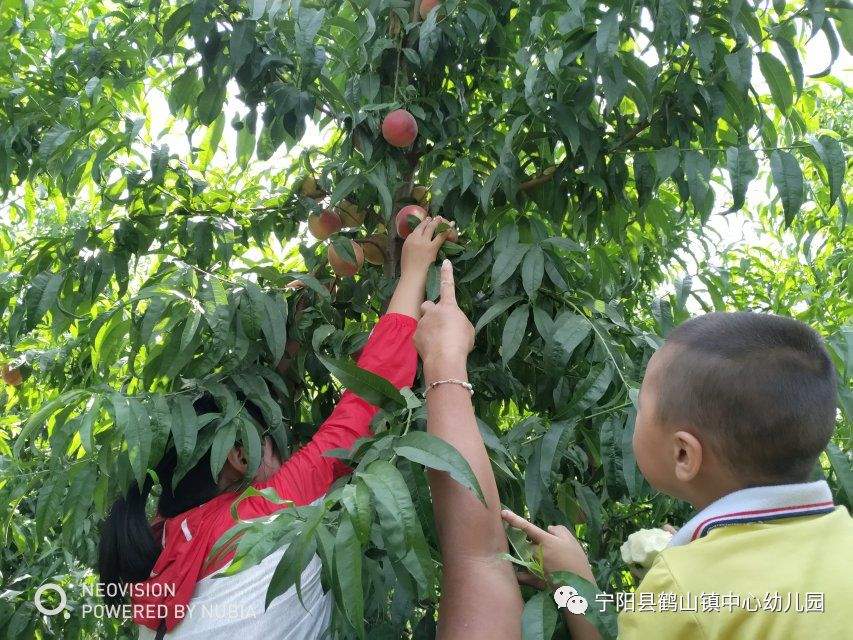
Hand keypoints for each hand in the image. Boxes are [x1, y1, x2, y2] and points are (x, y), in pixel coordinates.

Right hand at [400, 216, 453, 277]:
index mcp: (408, 239)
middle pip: (425, 225)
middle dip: (432, 220)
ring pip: (432, 228)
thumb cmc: (409, 269)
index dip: (424, 223)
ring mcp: (424, 242)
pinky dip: (446, 231)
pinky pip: (440, 236)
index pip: (417, 228)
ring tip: (443, 219)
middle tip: (437, 217)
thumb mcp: (406, 253)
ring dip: (438, 222)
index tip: (428, 220)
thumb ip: (412, 245)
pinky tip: (450, 228)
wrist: (412, 277)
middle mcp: (415, 238)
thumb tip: (417, 242)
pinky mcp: (432, 247)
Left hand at [414, 259, 473, 373]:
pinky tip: (432, 350)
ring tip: (438, 342)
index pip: (448, 285)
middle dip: (431, 311)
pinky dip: (425, 342)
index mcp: (448, 306)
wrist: (444, 358)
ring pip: (424, 322)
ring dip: (429, 329)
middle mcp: (432, 311)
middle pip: (428, 305)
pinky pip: (419, 337)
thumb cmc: (461, 342)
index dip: (447, 273)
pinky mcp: (415, 336)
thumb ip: (459, 323)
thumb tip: (454, 326)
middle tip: (438, 323)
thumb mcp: (468, 330)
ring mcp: (422, 323)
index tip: (444, 262)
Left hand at [501, 509, 595, 585]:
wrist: (579, 587)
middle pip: (525, 544)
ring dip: (527, 556)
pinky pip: (520, 574)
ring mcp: (532, 566)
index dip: (514, 519)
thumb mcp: (572, 541)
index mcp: (545, 541)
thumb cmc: (577, 562)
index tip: (503, 513)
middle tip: (545, 550)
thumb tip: (548, 528)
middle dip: (530, 544)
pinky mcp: (532, 579)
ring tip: (544, 563)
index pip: (526, 527)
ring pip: (523, 556)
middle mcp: (536, 552)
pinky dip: (518, 573)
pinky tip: (517, 573)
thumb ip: (559, 530)